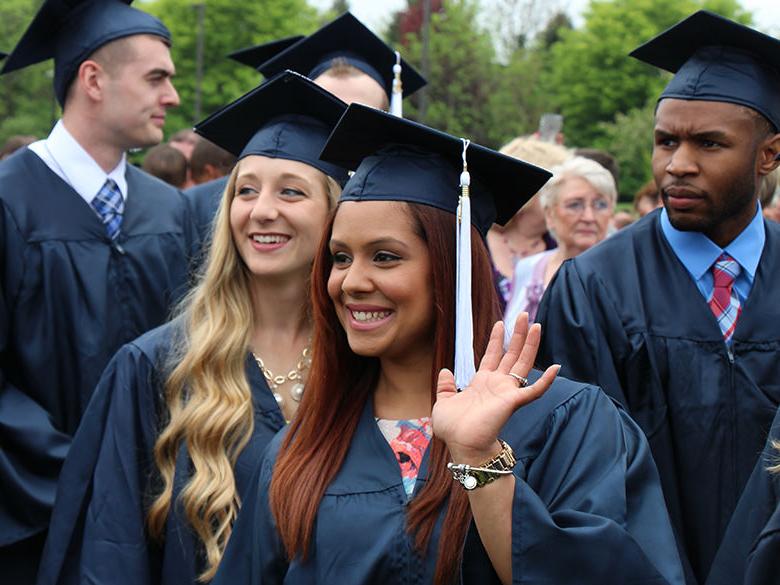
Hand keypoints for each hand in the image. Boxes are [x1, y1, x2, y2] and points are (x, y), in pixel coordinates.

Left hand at [432, 313, 559, 463]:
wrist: (462, 446)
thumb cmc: (453, 430)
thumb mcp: (442, 403)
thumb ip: (445, 386)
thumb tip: (445, 371)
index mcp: (481, 383)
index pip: (492, 356)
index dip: (497, 340)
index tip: (500, 324)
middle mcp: (497, 384)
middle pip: (511, 354)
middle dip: (517, 334)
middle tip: (523, 315)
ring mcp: (507, 392)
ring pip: (523, 364)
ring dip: (530, 345)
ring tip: (536, 325)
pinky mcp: (513, 402)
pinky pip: (534, 390)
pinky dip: (545, 381)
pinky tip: (556, 368)